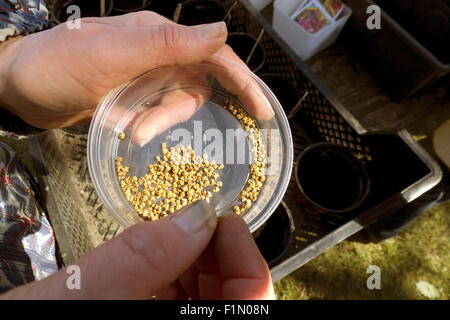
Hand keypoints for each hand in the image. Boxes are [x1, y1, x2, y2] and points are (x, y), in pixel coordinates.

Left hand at [0, 12, 227, 128]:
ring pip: (177, 105)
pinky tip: (127, 128)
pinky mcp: (136, 98)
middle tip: (174, 126)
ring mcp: (148, 78)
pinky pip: (158, 114)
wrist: (19, 88)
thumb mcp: (116, 53)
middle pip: (199, 84)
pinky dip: (148, 124)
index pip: (215, 55)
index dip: (243, 81)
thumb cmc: (61, 65)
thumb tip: (222, 32)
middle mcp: (160, 55)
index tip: (263, 110)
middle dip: (187, 109)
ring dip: (159, 121)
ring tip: (131, 130)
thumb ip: (169, 43)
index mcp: (160, 37)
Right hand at [0, 201, 274, 299]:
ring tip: (175, 239)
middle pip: (236, 300)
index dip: (247, 259)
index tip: (224, 220)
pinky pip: (185, 306)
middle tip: (198, 222)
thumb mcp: (79, 298)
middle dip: (220, 258)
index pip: (255, 301)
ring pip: (211, 302)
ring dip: (200, 267)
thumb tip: (198, 216)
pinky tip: (159, 263)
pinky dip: (178, 281)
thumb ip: (141, 257)